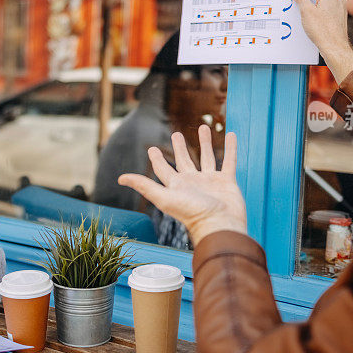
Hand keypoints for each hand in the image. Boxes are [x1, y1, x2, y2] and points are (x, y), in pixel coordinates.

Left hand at [118, 125, 246, 245]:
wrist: (220, 225)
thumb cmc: (192, 214)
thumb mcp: (164, 197)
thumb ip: (144, 186)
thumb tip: (120, 179)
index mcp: (176, 186)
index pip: (163, 170)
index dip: (157, 159)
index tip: (152, 148)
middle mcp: (193, 183)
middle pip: (184, 161)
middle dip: (180, 148)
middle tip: (176, 134)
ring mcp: (210, 182)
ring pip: (207, 158)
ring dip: (205, 143)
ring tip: (203, 127)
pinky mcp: (227, 182)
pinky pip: (229, 160)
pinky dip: (230, 148)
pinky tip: (231, 135)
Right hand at [292, 0, 352, 83]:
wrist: (334, 47)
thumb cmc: (323, 31)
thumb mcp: (306, 11)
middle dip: (308, 3)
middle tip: (300, 11)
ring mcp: (340, 8)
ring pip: (321, 5)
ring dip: (313, 11)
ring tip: (308, 20)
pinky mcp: (339, 17)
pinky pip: (326, 13)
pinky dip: (319, 17)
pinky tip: (314, 25)